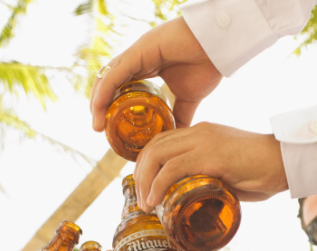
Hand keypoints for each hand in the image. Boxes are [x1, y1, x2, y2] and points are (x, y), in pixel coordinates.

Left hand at [90, 17, 222, 130]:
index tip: (108, 127)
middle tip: (99, 128)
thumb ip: (180, 115)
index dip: (110, 105)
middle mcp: (137, 59)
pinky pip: (115, 73)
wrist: (219, 47)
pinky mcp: (139, 51)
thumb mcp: (189, 98)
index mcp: (146, 67)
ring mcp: (136, 54)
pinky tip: (100, 107)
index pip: (119, 87)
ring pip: (108, 78)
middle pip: (109, 83)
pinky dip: (105, 90)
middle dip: (100, 105)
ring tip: (97, 123)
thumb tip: (177, 136)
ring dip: (98, 101)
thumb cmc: (206, 65)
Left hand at [134, 122, 286, 210]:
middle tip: (142, 198)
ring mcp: (204, 141)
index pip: (163, 141)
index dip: (147, 163)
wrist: (287, 161)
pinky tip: (154, 201)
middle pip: (154, 147)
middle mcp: (199, 132)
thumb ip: (214, 179)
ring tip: (146, 204)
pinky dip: (157, 185)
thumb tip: (201, 199)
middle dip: (140, 174)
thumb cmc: (265, 170)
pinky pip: (173, 168)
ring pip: (157, 155)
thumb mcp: (231, 172)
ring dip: (145, 182)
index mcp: (203, 133)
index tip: (144, 186)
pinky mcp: (210, 155)